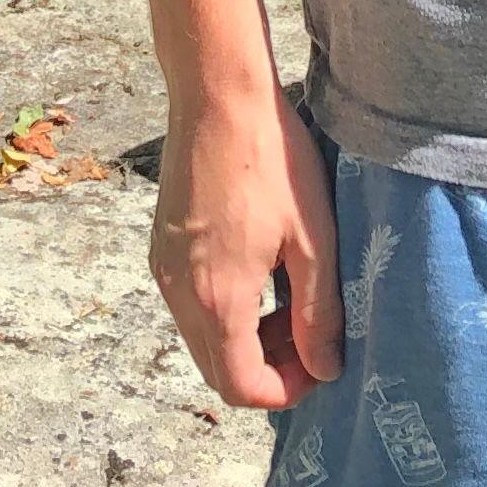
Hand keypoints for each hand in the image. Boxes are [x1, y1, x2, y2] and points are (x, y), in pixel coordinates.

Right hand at [148, 91, 341, 409]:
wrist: (217, 95)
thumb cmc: (272, 160)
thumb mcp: (313, 238)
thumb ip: (319, 312)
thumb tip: (325, 369)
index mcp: (219, 299)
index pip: (240, 386)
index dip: (284, 391)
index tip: (320, 364)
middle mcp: (180, 293)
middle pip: (217, 370)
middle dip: (265, 369)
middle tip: (309, 337)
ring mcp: (164, 269)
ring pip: (202, 339)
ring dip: (245, 341)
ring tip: (291, 303)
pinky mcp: (162, 246)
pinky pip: (190, 305)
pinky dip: (224, 311)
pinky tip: (260, 273)